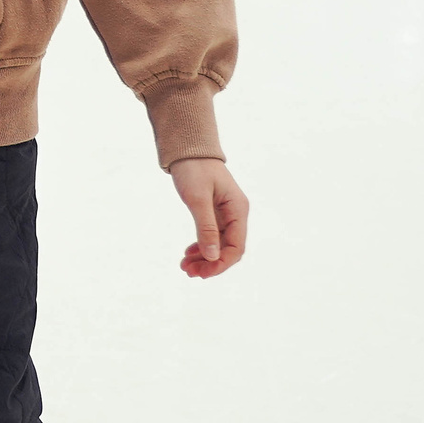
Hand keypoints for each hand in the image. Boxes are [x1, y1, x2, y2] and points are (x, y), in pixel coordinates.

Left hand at [169, 158, 248, 277]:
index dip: (221, 263)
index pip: (236, 247)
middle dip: (210, 263)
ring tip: (185, 266)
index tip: (202, 273)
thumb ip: (206, 227)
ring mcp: (225, 214)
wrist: (187, 149)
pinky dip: (200, 246)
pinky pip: (211, 236)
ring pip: (218, 244)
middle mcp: (235, 214)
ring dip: (204, 257)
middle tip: (188, 271)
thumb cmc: (194, 169)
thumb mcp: (197, 198)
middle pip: (228, 248)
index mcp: (238, 210)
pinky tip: (188, 253)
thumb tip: (213, 257)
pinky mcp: (214, 212)